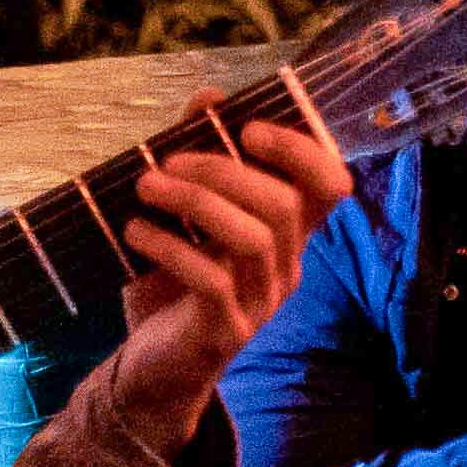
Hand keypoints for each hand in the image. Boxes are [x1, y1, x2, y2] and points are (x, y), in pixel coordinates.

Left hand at [92, 124, 352, 451]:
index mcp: (288, 234)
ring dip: (196, 203)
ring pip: (254, 239)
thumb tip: (209, 97)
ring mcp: (261, 302)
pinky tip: (136, 232)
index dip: (301, 149)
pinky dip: (171, 247)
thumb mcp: (186, 219)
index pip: (330, 184)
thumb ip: (200, 158)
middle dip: (223, 170)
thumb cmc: (174, 285)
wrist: (153, 369)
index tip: (247, 128)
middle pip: (283, 204)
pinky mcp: (226, 331)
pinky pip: (212, 281)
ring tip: (146, 187)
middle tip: (166, 161)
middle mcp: (287, 266)